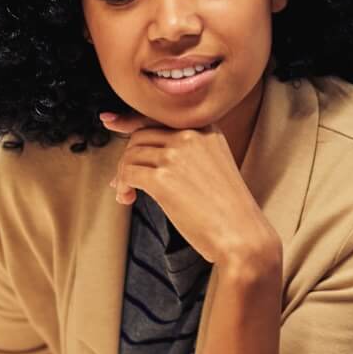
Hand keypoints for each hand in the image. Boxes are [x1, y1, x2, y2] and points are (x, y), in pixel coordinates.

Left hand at [101, 112, 279, 267]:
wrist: (243, 236)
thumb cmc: (229, 210)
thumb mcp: (215, 166)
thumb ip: (188, 153)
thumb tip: (143, 154)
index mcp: (206, 129)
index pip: (159, 117)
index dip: (130, 119)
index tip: (110, 120)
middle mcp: (191, 135)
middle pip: (141, 136)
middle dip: (127, 157)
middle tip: (122, 180)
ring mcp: (177, 155)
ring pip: (130, 155)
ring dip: (122, 175)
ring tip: (127, 194)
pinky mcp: (163, 178)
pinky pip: (128, 174)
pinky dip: (122, 187)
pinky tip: (127, 199)